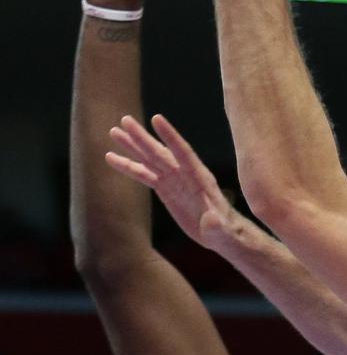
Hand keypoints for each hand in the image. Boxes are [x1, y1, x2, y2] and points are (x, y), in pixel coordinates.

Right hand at [106, 114, 240, 250]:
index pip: (183, 153)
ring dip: (133, 146)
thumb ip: (216, 227)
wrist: (223, 235)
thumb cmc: (227, 233)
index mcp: (200, 179)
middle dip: (143, 137)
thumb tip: (211, 220)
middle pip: (161, 153)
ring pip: (150, 160)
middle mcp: (186, 175)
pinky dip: (129, 166)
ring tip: (114, 131)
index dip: (171, 137)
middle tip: (125, 119)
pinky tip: (111, 157)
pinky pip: (145, 175)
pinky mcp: (166, 189)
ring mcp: (175, 181)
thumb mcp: (222, 232)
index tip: (156, 118)